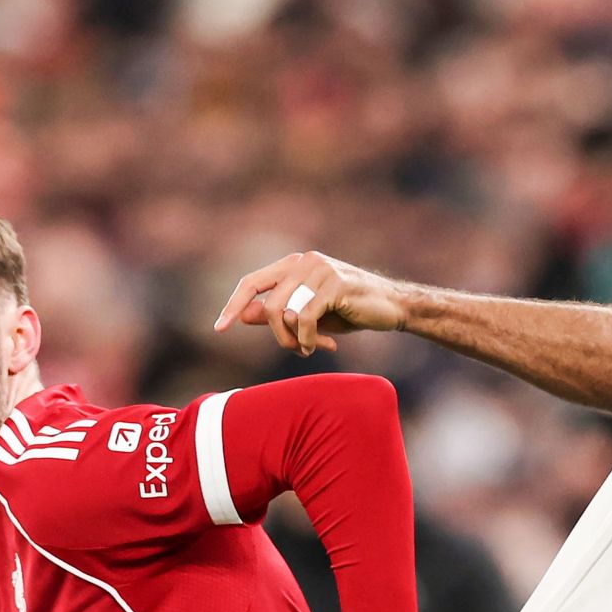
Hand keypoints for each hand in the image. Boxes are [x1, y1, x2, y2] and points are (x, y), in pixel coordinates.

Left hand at [213, 251, 408, 355]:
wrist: (392, 308)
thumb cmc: (348, 311)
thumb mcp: (307, 315)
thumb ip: (276, 313)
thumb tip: (242, 315)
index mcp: (293, 264)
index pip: (251, 282)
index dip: (233, 305)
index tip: (218, 328)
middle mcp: (303, 261)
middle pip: (267, 305)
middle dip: (277, 336)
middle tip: (295, 350)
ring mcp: (319, 269)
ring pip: (284, 312)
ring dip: (293, 340)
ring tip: (310, 348)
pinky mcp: (334, 283)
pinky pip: (305, 318)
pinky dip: (309, 339)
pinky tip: (326, 346)